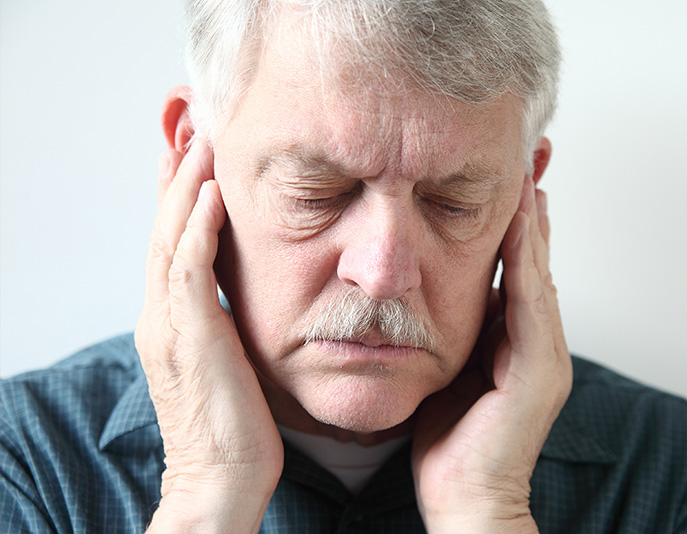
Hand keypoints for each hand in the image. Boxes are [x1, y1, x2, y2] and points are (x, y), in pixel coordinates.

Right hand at [134, 141, 282, 532]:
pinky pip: (188, 269)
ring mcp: (169, 324)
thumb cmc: (235, 427)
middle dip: (175, 178)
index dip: (178, 199)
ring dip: (185, 187)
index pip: (171, 245)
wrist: (220, 479)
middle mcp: (161, 316)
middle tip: (189, 129)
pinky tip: (211, 193)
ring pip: (169, 238)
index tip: (193, 160)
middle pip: (163, 230)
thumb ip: (227, 326)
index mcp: (171, 321)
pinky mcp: (188, 336)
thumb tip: (244, 302)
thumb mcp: (229, 364)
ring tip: (199, 141)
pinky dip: (196, 227)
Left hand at [411, 177, 571, 532]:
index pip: (514, 267)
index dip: (511, 221)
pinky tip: (521, 220)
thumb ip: (447, 334)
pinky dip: (526, 258)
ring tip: (527, 170)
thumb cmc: (448, 443)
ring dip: (532, 220)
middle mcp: (535, 341)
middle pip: (534, 259)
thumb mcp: (443, 373)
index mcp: (511, 340)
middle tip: (527, 154)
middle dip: (530, 207)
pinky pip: (531, 301)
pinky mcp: (539, 369)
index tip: (503, 175)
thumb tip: (420, 297)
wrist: (465, 500)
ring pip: (537, 271)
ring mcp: (543, 354)